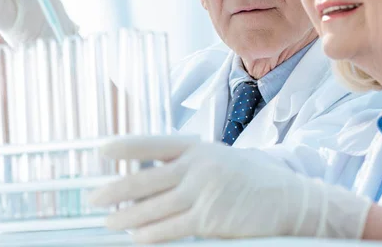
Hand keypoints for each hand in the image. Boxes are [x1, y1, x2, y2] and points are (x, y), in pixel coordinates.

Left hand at [89, 136, 371, 243]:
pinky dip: (149, 234)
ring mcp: (203, 191)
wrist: (288, 199)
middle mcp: (198, 165)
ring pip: (153, 207)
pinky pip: (170, 228)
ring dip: (126, 217)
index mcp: (198, 147)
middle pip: (145, 179)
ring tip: (109, 222)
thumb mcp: (219, 159)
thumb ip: (188, 164)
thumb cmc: (251, 179)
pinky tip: (135, 238)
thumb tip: (152, 176)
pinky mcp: (209, 218)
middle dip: (115, 190)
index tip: (101, 151)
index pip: (153, 143)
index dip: (126, 146)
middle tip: (93, 197)